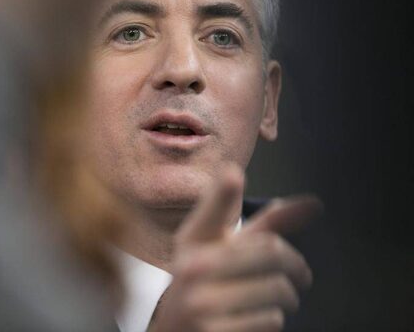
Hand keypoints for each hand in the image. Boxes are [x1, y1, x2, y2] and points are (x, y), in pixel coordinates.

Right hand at [149, 164, 321, 331]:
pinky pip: (270, 319)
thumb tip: (314, 203)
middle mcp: (192, 268)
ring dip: (288, 297)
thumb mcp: (225, 248)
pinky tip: (258, 319)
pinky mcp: (213, 331)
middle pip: (270, 251)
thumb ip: (266, 224)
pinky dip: (273, 320)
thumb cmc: (209, 278)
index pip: (212, 212)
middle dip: (297, 266)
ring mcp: (200, 302)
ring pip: (276, 289)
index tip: (233, 174)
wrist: (175, 328)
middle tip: (302, 276)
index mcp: (194, 240)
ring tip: (281, 299)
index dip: (222, 193)